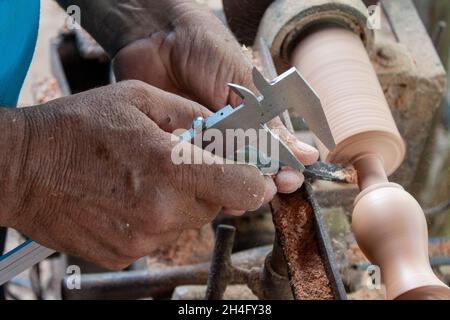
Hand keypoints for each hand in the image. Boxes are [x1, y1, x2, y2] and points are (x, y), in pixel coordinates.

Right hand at [0, 81, 272, 268]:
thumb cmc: (75, 128)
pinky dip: (157, 218)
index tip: (258, 177)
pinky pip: (162, 236)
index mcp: (168, 166)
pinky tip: (130, 197)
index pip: (240, 188)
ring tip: (147, 177)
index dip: (255, 182)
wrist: (20, 168)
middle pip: (216, 205)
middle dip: (209, 184)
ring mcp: (142, 238)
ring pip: (189, 222)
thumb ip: (192, 114)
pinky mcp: (125, 254)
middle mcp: (159, 210)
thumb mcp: (139, 99)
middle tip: (181, 164)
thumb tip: (225, 129)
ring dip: (181, 200)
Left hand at [112, 1, 318, 193]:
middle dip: (256, 185)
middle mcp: (230, 134)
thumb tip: (306, 155)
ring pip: (220, 175)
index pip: (274, 154)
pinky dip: (197, 178)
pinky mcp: (176, 145)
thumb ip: (268, 124)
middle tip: (262, 190)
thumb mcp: (244, 87)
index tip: (287, 182)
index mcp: (253, 119)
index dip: (282, 171)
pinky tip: (203, 185)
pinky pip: (190, 168)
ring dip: (228, 188)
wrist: (158, 35)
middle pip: (248, 171)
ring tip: (234, 196)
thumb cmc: (208, 52)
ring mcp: (203, 141)